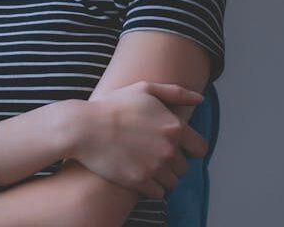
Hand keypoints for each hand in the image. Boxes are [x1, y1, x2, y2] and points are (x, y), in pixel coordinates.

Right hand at [68, 81, 208, 198]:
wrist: (83, 127)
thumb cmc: (112, 106)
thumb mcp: (143, 89)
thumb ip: (175, 93)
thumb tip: (199, 99)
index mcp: (175, 127)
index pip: (200, 149)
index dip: (188, 148)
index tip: (174, 146)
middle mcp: (169, 149)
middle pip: (184, 168)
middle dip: (171, 163)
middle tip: (150, 154)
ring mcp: (156, 167)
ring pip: (172, 183)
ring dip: (161, 177)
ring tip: (143, 165)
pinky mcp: (141, 182)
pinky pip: (158, 194)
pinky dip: (150, 187)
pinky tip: (136, 174)